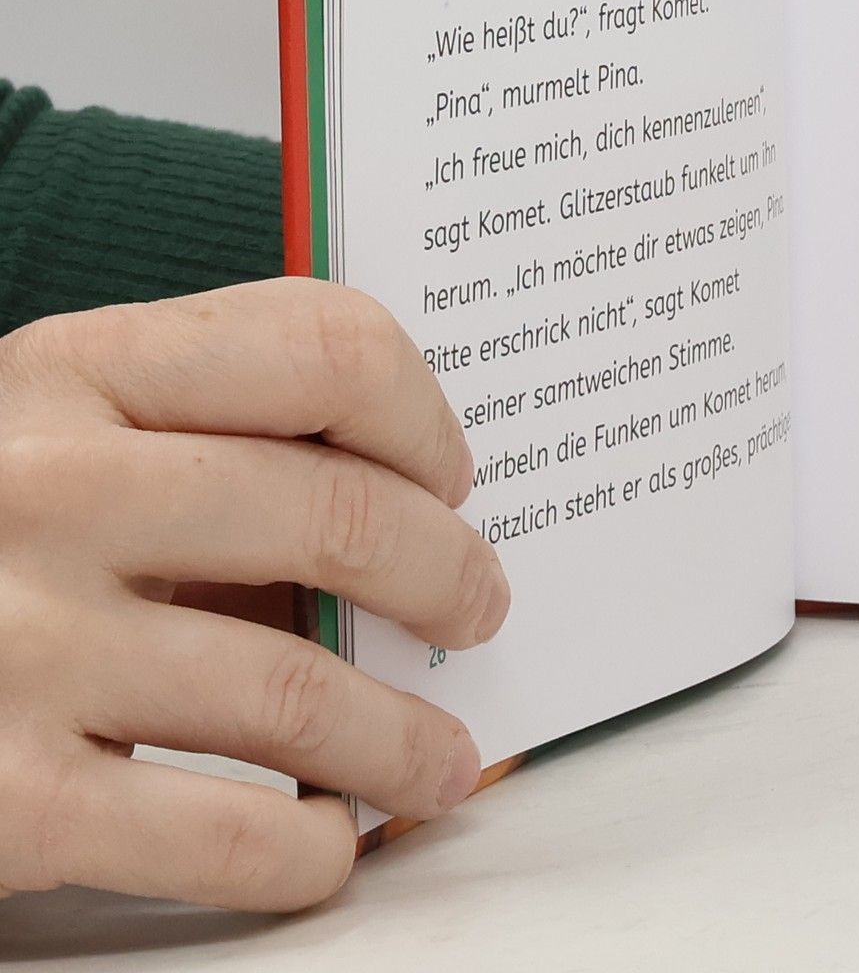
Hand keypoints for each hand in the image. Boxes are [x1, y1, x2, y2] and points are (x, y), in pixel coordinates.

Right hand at [0, 278, 509, 909]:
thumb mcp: (59, 443)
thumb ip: (211, 446)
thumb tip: (417, 521)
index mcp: (73, 371)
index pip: (324, 343)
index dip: (424, 416)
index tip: (451, 478)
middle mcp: (42, 489)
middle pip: (334, 513)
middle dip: (446, 574)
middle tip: (477, 611)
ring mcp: (12, 646)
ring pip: (295, 690)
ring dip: (404, 738)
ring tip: (439, 761)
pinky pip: (217, 836)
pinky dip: (305, 850)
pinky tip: (327, 843)